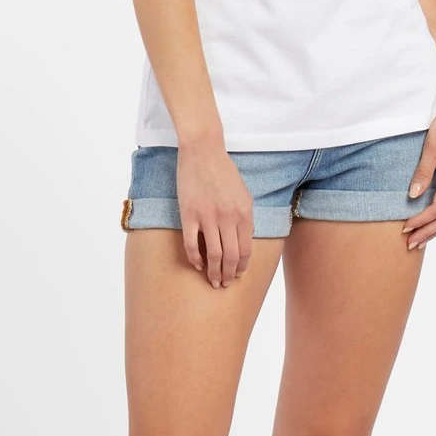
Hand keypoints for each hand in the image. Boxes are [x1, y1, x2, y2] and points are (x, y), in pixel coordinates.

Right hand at [176, 137, 254, 287]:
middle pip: (230, 257)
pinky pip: (192, 245)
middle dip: (228, 275)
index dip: (241, 266)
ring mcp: (208, 217)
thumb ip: (245, 216)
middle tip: (224, 284)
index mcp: (244, 212)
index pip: (245, 249)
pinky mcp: (189, 215)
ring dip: (213, 273)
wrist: (203, 150)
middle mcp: (228, 217)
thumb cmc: (223, 171)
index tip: (238, 274)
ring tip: (212, 281)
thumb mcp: (243, 193)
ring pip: (213, 255)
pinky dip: (195, 259)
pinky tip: (198, 265)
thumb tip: (243, 240)